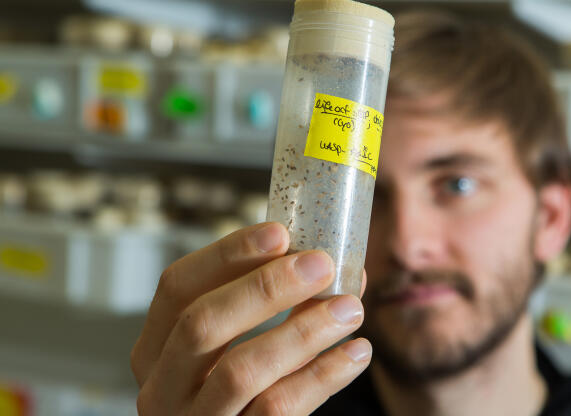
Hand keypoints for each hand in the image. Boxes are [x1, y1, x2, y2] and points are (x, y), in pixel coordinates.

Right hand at [131, 222, 369, 414]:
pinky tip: (355, 352)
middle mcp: (162, 387)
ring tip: (350, 308)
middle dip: (266, 287)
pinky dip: (323, 375)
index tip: (279, 232)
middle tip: (321, 264)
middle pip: (202, 323)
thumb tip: (337, 268)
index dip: (227, 254)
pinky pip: (278, 408)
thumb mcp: (231, 351)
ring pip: (242, 369)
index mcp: (155, 348)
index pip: (177, 287)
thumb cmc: (234, 396)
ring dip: (303, 330)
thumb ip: (271, 310)